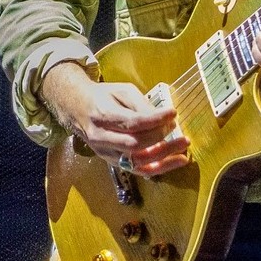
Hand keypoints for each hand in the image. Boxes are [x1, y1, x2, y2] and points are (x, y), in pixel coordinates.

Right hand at [40, 60, 189, 174]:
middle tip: (177, 129)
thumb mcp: (122, 91)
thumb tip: (163, 118)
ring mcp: (106, 152)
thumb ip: (141, 104)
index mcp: (103, 115)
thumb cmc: (103, 97)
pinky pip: (138, 169)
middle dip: (161, 138)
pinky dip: (159, 168)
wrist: (77, 108)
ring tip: (183, 148)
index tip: (172, 113)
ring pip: (138, 161)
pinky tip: (175, 162)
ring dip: (164, 156)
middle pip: (136, 144)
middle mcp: (102, 137)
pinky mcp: (112, 161)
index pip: (133, 122)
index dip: (156, 119)